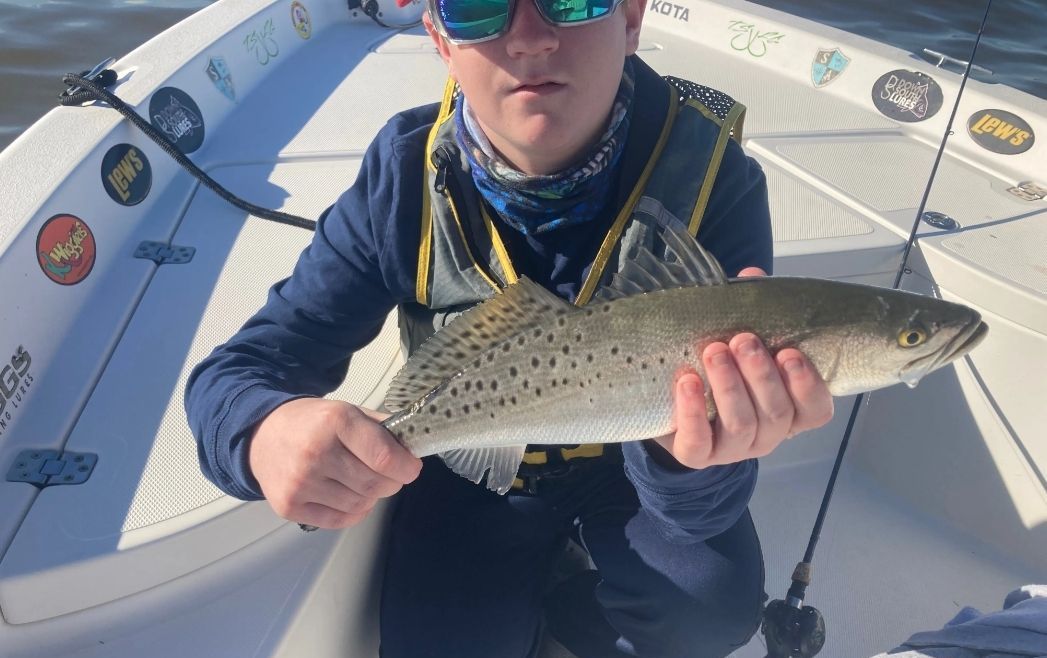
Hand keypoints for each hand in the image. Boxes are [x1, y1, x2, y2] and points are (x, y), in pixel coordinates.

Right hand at [249, 398, 421, 528]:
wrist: (262, 435)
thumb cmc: (312, 423)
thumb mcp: (348, 411)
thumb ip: (383, 429)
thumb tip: (415, 449)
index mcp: (335, 422)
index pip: (384, 457)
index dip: (406, 468)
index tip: (411, 468)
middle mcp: (316, 453)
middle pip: (375, 484)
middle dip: (392, 482)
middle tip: (388, 474)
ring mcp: (300, 482)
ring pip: (360, 505)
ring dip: (372, 497)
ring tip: (363, 481)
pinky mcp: (289, 506)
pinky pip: (340, 520)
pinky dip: (354, 512)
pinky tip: (348, 495)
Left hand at [652, 267, 833, 468]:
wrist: (673, 408)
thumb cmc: (718, 371)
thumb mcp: (737, 342)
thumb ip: (751, 313)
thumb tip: (753, 276)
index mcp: (788, 410)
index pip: (815, 410)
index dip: (808, 385)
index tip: (789, 352)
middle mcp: (767, 435)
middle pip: (776, 413)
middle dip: (761, 375)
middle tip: (743, 340)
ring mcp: (732, 449)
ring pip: (741, 425)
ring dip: (728, 385)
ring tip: (714, 351)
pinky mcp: (696, 456)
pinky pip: (698, 442)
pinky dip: (692, 411)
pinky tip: (687, 381)